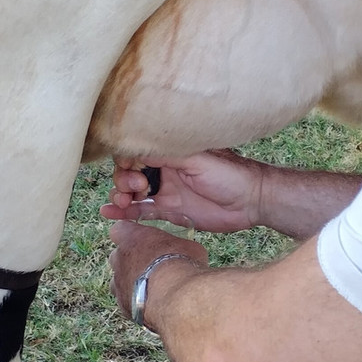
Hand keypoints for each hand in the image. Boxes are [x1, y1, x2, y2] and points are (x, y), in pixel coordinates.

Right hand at [101, 149, 263, 232]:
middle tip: (136, 188)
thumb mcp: (197, 159)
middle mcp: (165, 169)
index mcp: (171, 152)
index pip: (137, 151)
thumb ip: (166, 154)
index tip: (128, 167)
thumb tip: (135, 148)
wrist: (251, 201)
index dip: (126, 159)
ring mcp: (166, 190)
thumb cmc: (229, 174)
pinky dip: (125, 213)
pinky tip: (110, 213)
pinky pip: (142, 211)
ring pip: (132, 193)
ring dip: (120, 196)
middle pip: (129, 172)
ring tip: (120, 202)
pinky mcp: (170, 210)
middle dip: (123, 180)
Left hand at [108, 220, 207, 324]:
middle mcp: (119, 259)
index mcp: (132, 238)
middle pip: (117, 256)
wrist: (175, 298)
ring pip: (118, 280)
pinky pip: (126, 300)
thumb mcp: (188, 247)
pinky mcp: (123, 305)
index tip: (140, 238)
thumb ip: (178, 248)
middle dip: (130, 260)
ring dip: (130, 282)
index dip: (129, 234)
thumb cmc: (182, 265)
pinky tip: (153, 304)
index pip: (119, 229)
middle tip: (150, 265)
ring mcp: (118, 283)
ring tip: (151, 288)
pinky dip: (136, 302)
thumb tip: (187, 254)